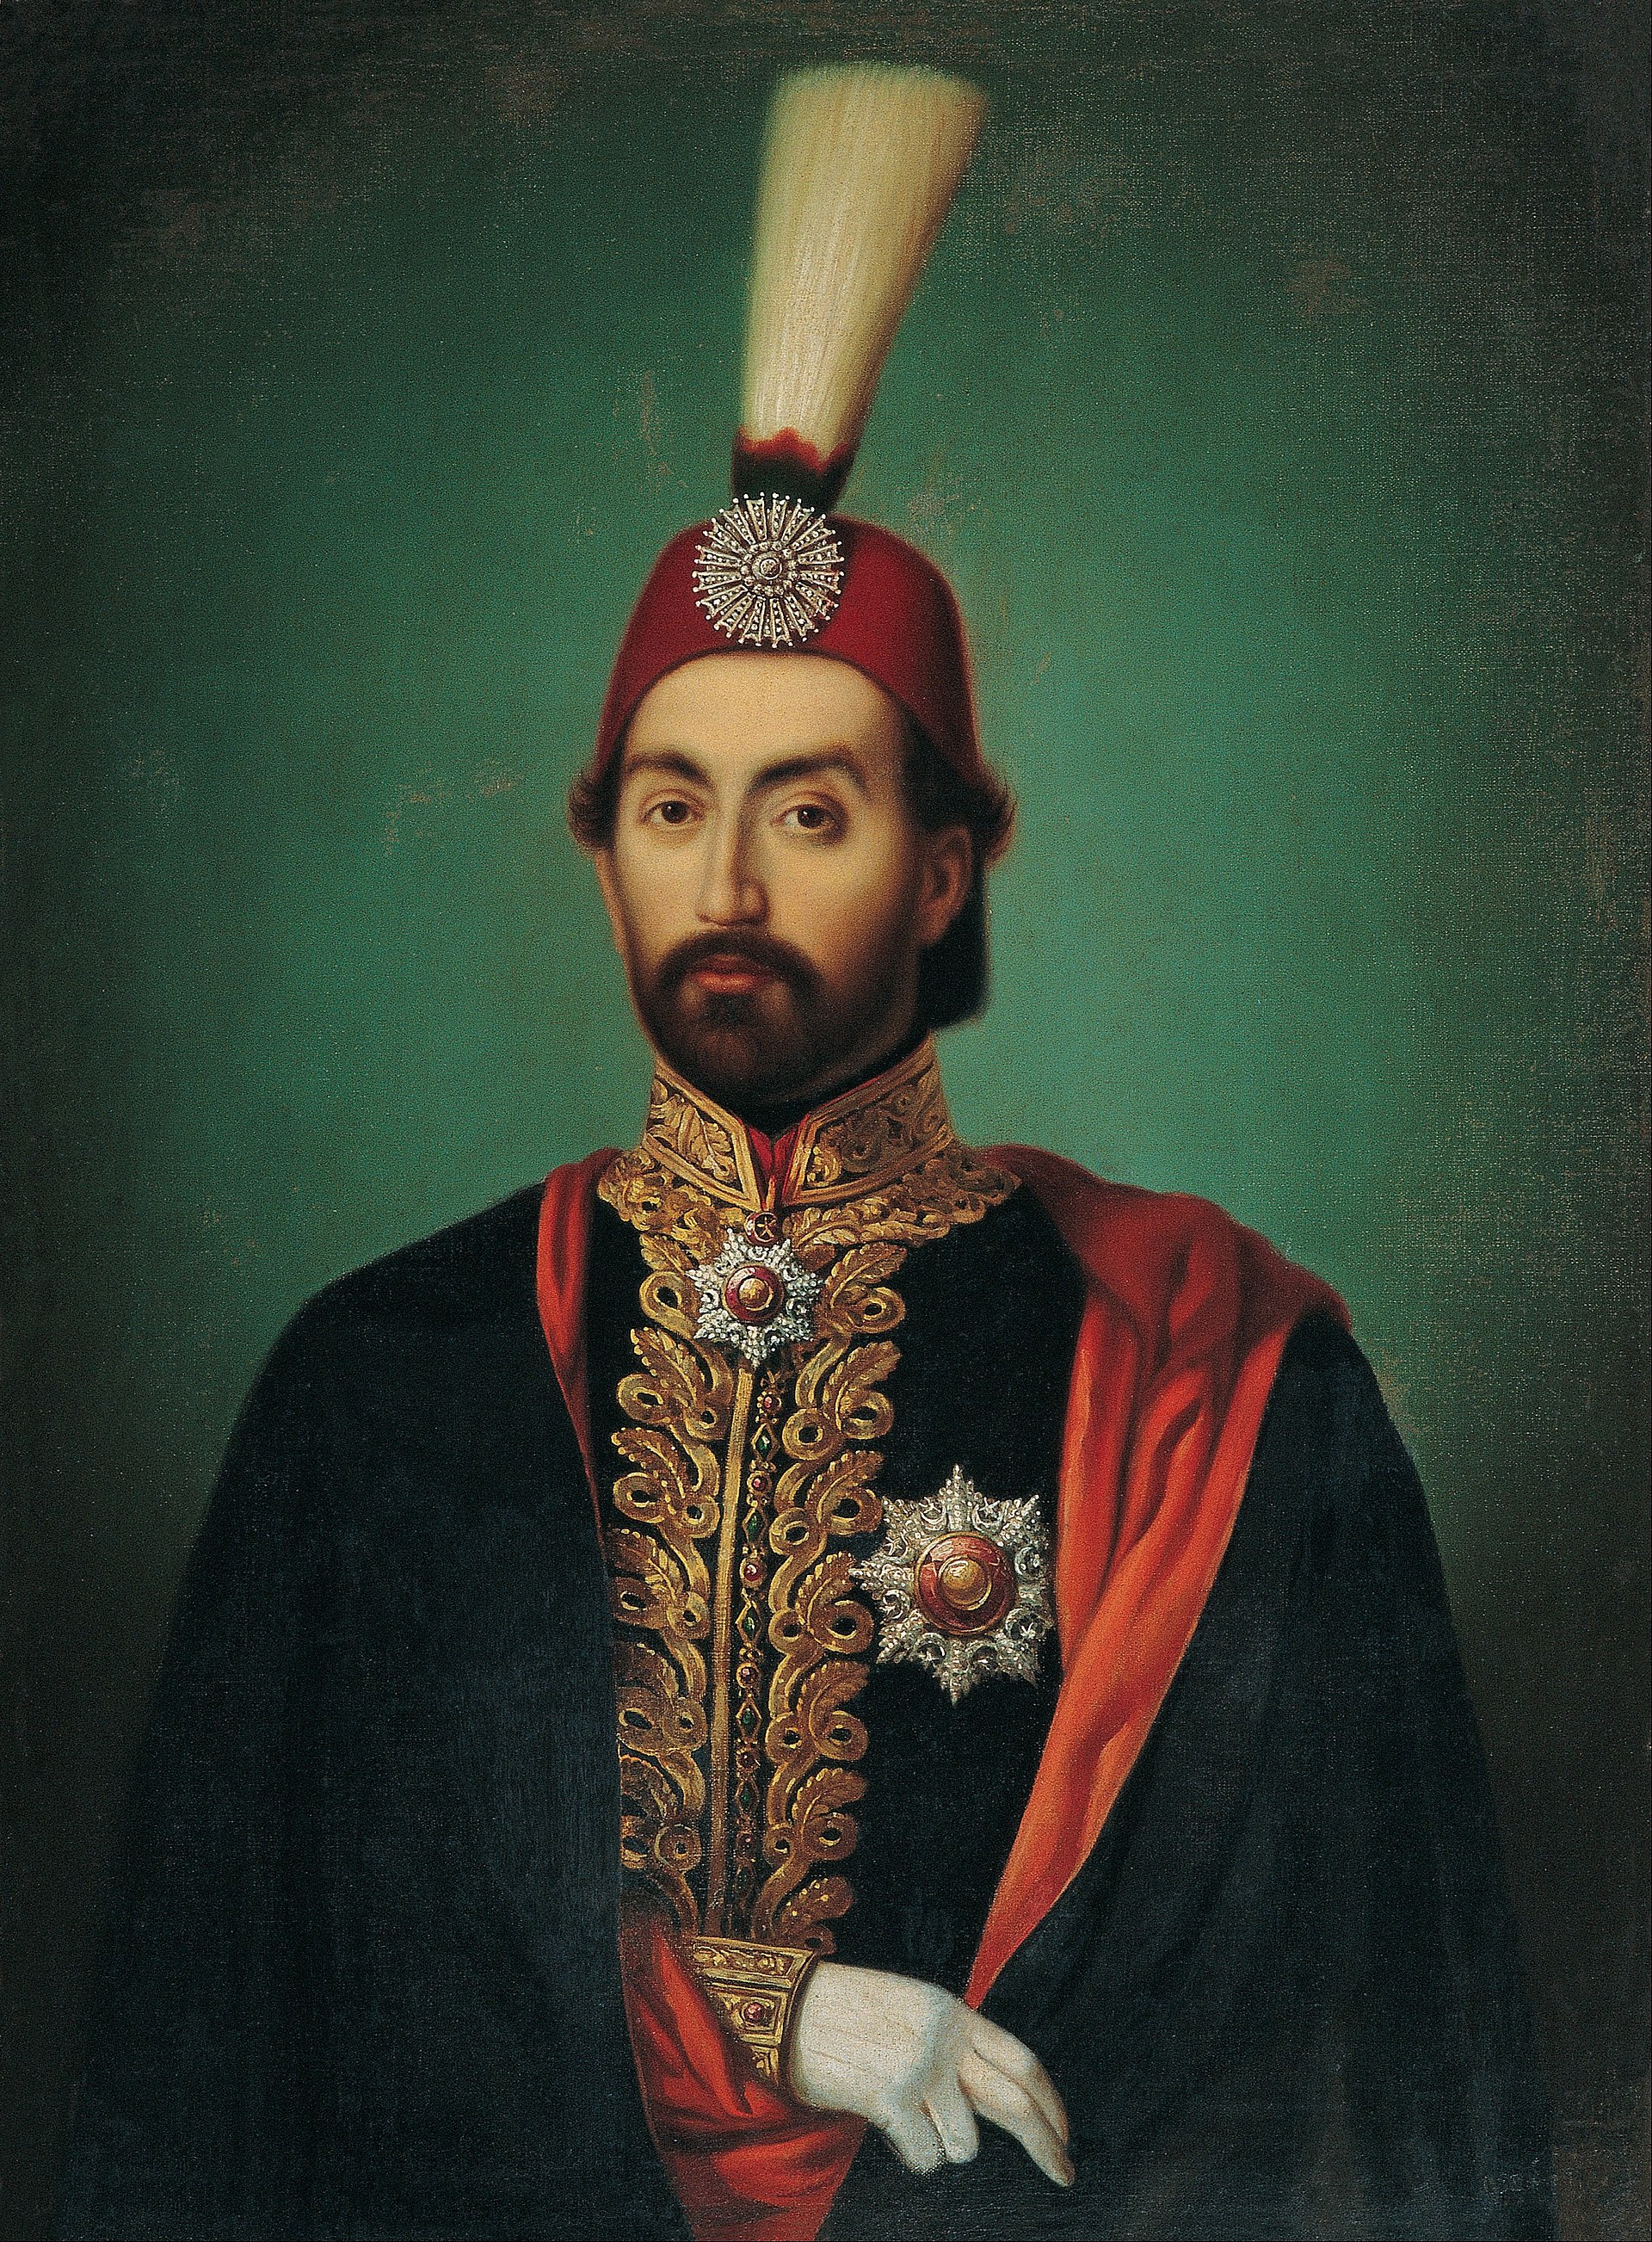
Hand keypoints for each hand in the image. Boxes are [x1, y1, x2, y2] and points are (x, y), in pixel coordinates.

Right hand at [787, 1960, 1072, 2185]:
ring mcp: (920, 2067)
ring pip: (965, 2143)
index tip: (1064, 2132)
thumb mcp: (913, 2012)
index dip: (1050, 2100)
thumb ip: (954, 2048)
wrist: (787, 2009)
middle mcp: (944, 2038)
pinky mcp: (892, 2097)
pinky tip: (884, 2125)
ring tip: (907, 2120)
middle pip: (1015, 2103)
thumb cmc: (847, 2016)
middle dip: (1047, 2144)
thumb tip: (997, 2100)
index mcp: (954, 2012)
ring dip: (942, 2146)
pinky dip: (910, 2153)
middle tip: (1065, 2173)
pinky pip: (925, 2156)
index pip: (1022, 2059)